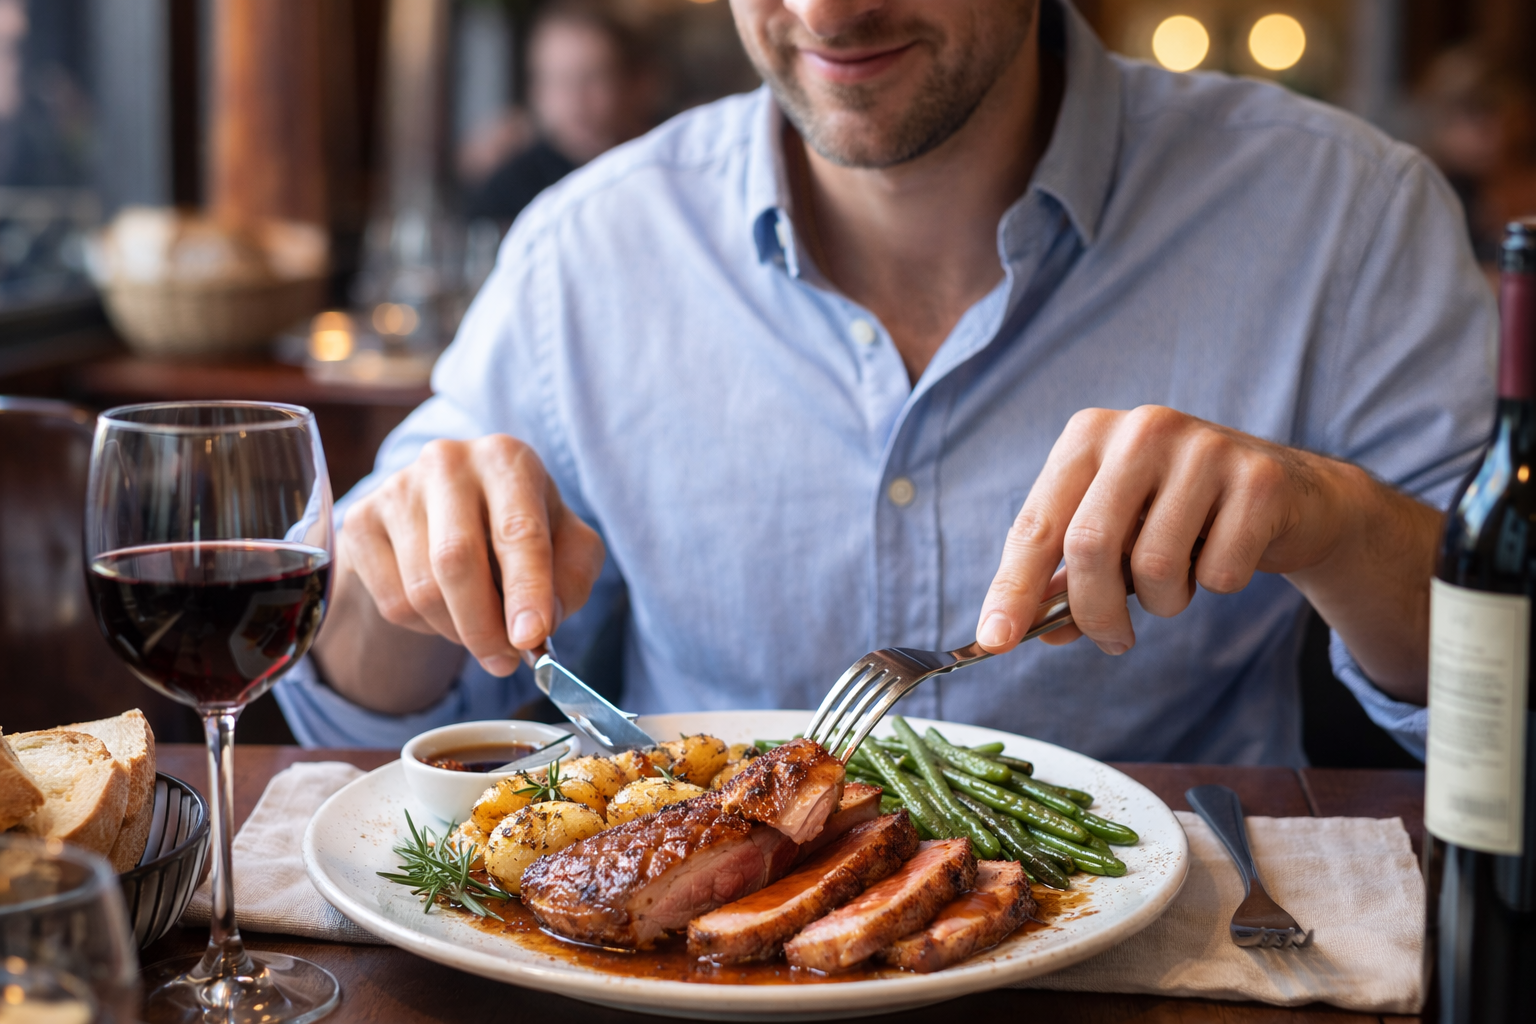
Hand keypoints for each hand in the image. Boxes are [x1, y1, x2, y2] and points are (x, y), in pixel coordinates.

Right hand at [339, 435, 604, 675]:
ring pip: (421, 590)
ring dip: (457, 630)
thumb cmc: (521, 530)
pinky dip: (424, 626)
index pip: (517, 532)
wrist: (452, 513)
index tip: (530, 638)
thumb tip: (540, 626)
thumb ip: (570, 581)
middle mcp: (448, 462)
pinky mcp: (361, 520)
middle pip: (456, 560)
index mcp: (507, 460)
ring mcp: (397, 488)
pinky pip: (391, 601)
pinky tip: (443, 608)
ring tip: (480, 627)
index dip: (526, 590)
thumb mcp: (568, 546)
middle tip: (505, 661)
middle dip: (484, 625)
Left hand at [976, 405, 1368, 656]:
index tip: (993, 641)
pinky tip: (1226, 554)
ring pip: (1155, 565)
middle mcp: (1141, 429)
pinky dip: (1217, 585)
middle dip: (1094, 613)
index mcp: (1088, 435)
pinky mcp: (1259, 480)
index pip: (1036, 524)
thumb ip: (1065, 580)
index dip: (1012, 588)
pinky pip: (1218, 572)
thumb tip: (1017, 630)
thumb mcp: (1117, 536)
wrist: (1292, 496)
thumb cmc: (1182, 517)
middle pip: (1089, 545)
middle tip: (1113, 642)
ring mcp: (1204, 448)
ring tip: (1179, 580)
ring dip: (1164, 601)